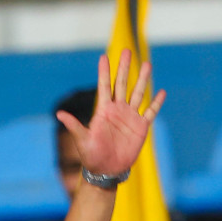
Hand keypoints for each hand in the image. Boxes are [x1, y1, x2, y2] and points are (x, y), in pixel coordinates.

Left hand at [56, 49, 165, 181]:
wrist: (106, 170)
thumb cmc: (91, 155)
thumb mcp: (82, 140)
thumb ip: (74, 125)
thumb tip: (59, 114)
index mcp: (103, 111)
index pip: (104, 86)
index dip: (104, 72)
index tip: (103, 56)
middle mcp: (117, 110)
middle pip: (122, 84)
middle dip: (124, 67)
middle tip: (126, 51)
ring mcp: (130, 117)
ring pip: (138, 93)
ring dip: (142, 79)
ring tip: (147, 64)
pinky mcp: (140, 127)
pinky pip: (150, 112)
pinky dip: (156, 103)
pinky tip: (162, 92)